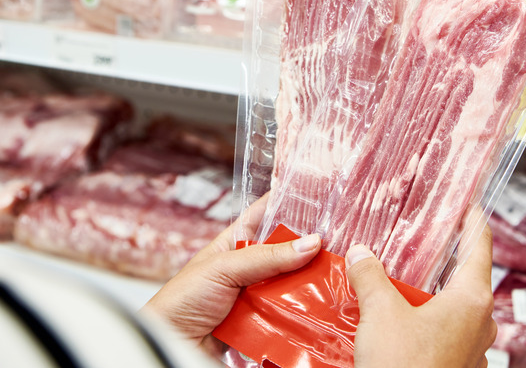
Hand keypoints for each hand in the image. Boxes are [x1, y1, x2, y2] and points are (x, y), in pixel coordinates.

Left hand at [140, 194, 321, 355]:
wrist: (172, 345)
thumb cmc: (183, 300)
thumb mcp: (224, 268)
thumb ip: (266, 256)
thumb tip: (311, 243)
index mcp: (236, 243)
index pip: (265, 214)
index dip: (287, 202)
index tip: (318, 194)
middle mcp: (251, 267)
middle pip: (288, 250)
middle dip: (309, 246)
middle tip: (338, 239)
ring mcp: (259, 294)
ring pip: (294, 281)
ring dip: (311, 280)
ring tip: (338, 270)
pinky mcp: (265, 321)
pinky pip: (292, 312)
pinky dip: (306, 310)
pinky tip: (324, 303)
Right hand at [347, 225, 496, 367]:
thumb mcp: (380, 313)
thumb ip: (371, 276)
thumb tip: (360, 255)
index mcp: (472, 300)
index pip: (480, 245)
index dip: (472, 220)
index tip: (468, 203)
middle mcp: (481, 323)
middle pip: (467, 276)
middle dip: (446, 257)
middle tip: (428, 238)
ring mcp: (473, 347)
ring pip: (458, 306)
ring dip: (436, 291)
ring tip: (411, 278)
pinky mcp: (459, 365)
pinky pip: (450, 332)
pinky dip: (433, 318)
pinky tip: (407, 317)